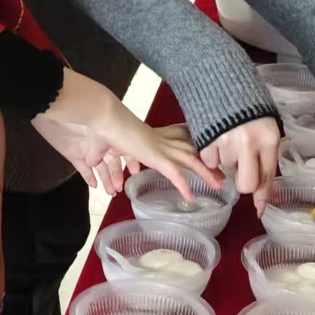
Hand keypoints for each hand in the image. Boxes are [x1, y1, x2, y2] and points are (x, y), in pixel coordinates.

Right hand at [32, 72, 220, 199]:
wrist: (102, 118)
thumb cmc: (103, 127)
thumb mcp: (105, 145)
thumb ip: (102, 156)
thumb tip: (90, 164)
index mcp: (153, 134)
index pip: (180, 136)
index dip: (195, 143)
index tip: (206, 149)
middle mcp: (161, 139)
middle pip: (192, 149)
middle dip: (209, 160)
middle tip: (224, 170)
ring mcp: (161, 148)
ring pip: (191, 161)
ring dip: (206, 173)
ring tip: (220, 185)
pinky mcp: (156, 157)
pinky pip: (175, 174)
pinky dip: (183, 186)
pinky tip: (191, 197)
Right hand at [200, 117, 280, 212]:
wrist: (223, 82)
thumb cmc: (250, 109)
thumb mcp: (266, 132)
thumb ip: (265, 162)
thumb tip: (261, 199)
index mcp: (268, 139)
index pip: (267, 176)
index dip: (262, 194)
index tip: (259, 207)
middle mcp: (248, 142)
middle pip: (245, 184)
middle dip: (244, 181)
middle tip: (242, 167)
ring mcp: (226, 141)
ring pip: (227, 170)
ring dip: (228, 160)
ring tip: (230, 139)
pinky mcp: (207, 139)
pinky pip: (210, 161)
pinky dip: (212, 155)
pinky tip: (217, 140)